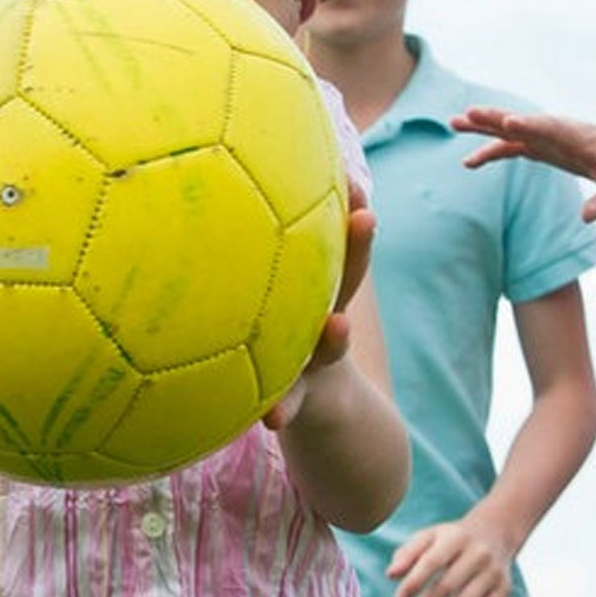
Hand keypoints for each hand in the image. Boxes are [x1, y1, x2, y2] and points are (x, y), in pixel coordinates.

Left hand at [270, 182, 380, 427]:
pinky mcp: (292, 400)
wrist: (305, 401)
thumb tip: (230, 177)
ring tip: (341, 328)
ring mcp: (311, 358)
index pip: (338, 241)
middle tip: (365, 216)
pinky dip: (284, 411)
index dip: (348, 213)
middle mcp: (322, 318)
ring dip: (336, 337)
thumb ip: (258, 244)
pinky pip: (289, 404)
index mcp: (317, 289)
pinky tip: (274, 419)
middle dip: (357, 248)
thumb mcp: (275, 289)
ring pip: (329, 343)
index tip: (356, 182)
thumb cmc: (275, 333)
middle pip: (346, 278)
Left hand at [387, 517, 521, 596]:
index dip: (414, 582)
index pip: (432, 561)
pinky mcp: (504, 589)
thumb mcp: (429, 537)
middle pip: (447, 586)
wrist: (496, 533)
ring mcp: (493, 572)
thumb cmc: (451, 540)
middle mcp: (478, 554)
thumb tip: (391, 575)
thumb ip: (407, 554)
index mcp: (455, 537)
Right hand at [456, 104, 595, 219]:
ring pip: (511, 130)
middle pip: (523, 122)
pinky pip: (512, 146)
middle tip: (468, 114)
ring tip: (454, 123)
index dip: (531, 125)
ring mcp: (548, 138)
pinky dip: (492, 151)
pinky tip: (469, 161)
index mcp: (579, 136)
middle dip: (496, 118)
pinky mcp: (543, 147)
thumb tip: (587, 217)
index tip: (509, 122)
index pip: (552, 128)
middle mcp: (559, 132)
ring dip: (484, 128)